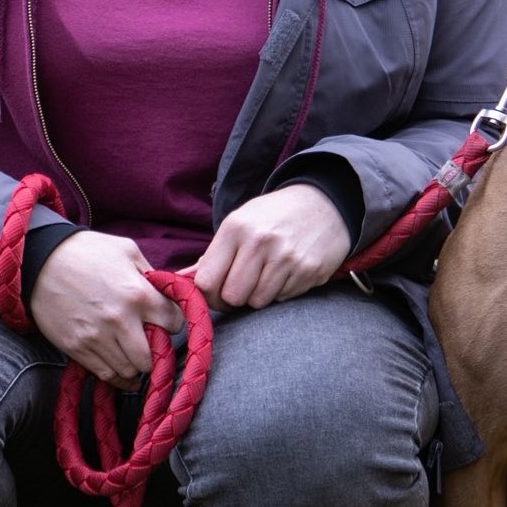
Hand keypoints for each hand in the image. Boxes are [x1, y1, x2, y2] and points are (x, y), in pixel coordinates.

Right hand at [29, 231, 184, 387]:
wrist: (36, 260)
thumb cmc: (84, 251)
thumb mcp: (126, 250)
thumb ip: (151, 274)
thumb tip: (167, 292)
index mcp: (137, 294)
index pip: (174, 323)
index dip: (174, 322)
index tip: (167, 321)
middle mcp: (120, 320)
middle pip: (153, 357)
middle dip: (157, 352)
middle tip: (151, 343)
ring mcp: (96, 337)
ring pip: (130, 370)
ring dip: (137, 366)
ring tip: (135, 356)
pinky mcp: (76, 348)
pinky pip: (105, 375)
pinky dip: (118, 376)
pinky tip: (123, 369)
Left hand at [182, 184, 351, 310]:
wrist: (326, 204)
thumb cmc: (275, 216)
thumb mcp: (241, 222)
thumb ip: (213, 254)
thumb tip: (180, 279)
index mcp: (236, 227)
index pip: (207, 280)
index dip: (208, 294)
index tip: (215, 292)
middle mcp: (260, 242)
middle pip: (232, 296)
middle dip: (233, 298)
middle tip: (241, 288)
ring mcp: (287, 258)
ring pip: (258, 302)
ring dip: (258, 296)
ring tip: (266, 276)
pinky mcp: (308, 271)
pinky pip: (283, 298)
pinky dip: (281, 292)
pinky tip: (287, 273)